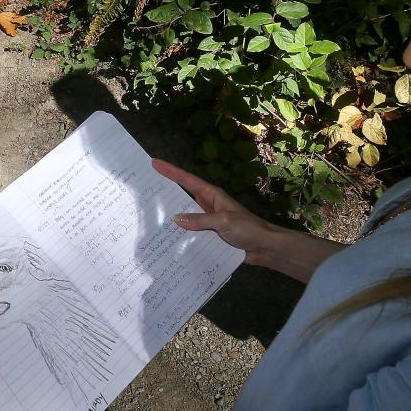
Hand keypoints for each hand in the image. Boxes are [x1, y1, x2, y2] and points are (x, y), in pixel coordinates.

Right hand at [152, 158, 279, 266]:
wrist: (265, 248)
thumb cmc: (248, 229)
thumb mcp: (224, 221)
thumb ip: (201, 220)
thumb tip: (176, 219)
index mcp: (212, 195)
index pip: (187, 180)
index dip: (171, 171)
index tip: (154, 163)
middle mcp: (208, 206)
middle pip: (183, 197)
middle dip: (165, 192)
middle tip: (145, 190)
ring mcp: (208, 221)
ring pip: (185, 217)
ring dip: (171, 219)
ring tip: (150, 220)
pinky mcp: (210, 236)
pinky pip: (191, 233)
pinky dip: (181, 236)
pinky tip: (168, 242)